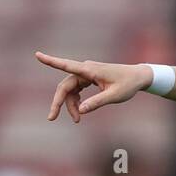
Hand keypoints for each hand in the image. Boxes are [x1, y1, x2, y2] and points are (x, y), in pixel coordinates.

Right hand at [36, 53, 150, 122]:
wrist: (137, 77)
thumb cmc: (127, 85)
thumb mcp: (114, 96)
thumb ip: (97, 102)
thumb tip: (80, 110)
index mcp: (90, 70)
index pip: (66, 65)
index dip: (51, 61)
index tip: (37, 55)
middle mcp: (85, 69)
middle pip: (65, 86)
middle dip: (58, 102)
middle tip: (51, 118)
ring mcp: (86, 73)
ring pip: (70, 90)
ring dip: (70, 105)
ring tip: (77, 120)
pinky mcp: (88, 78)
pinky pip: (76, 89)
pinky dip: (75, 101)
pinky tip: (79, 111)